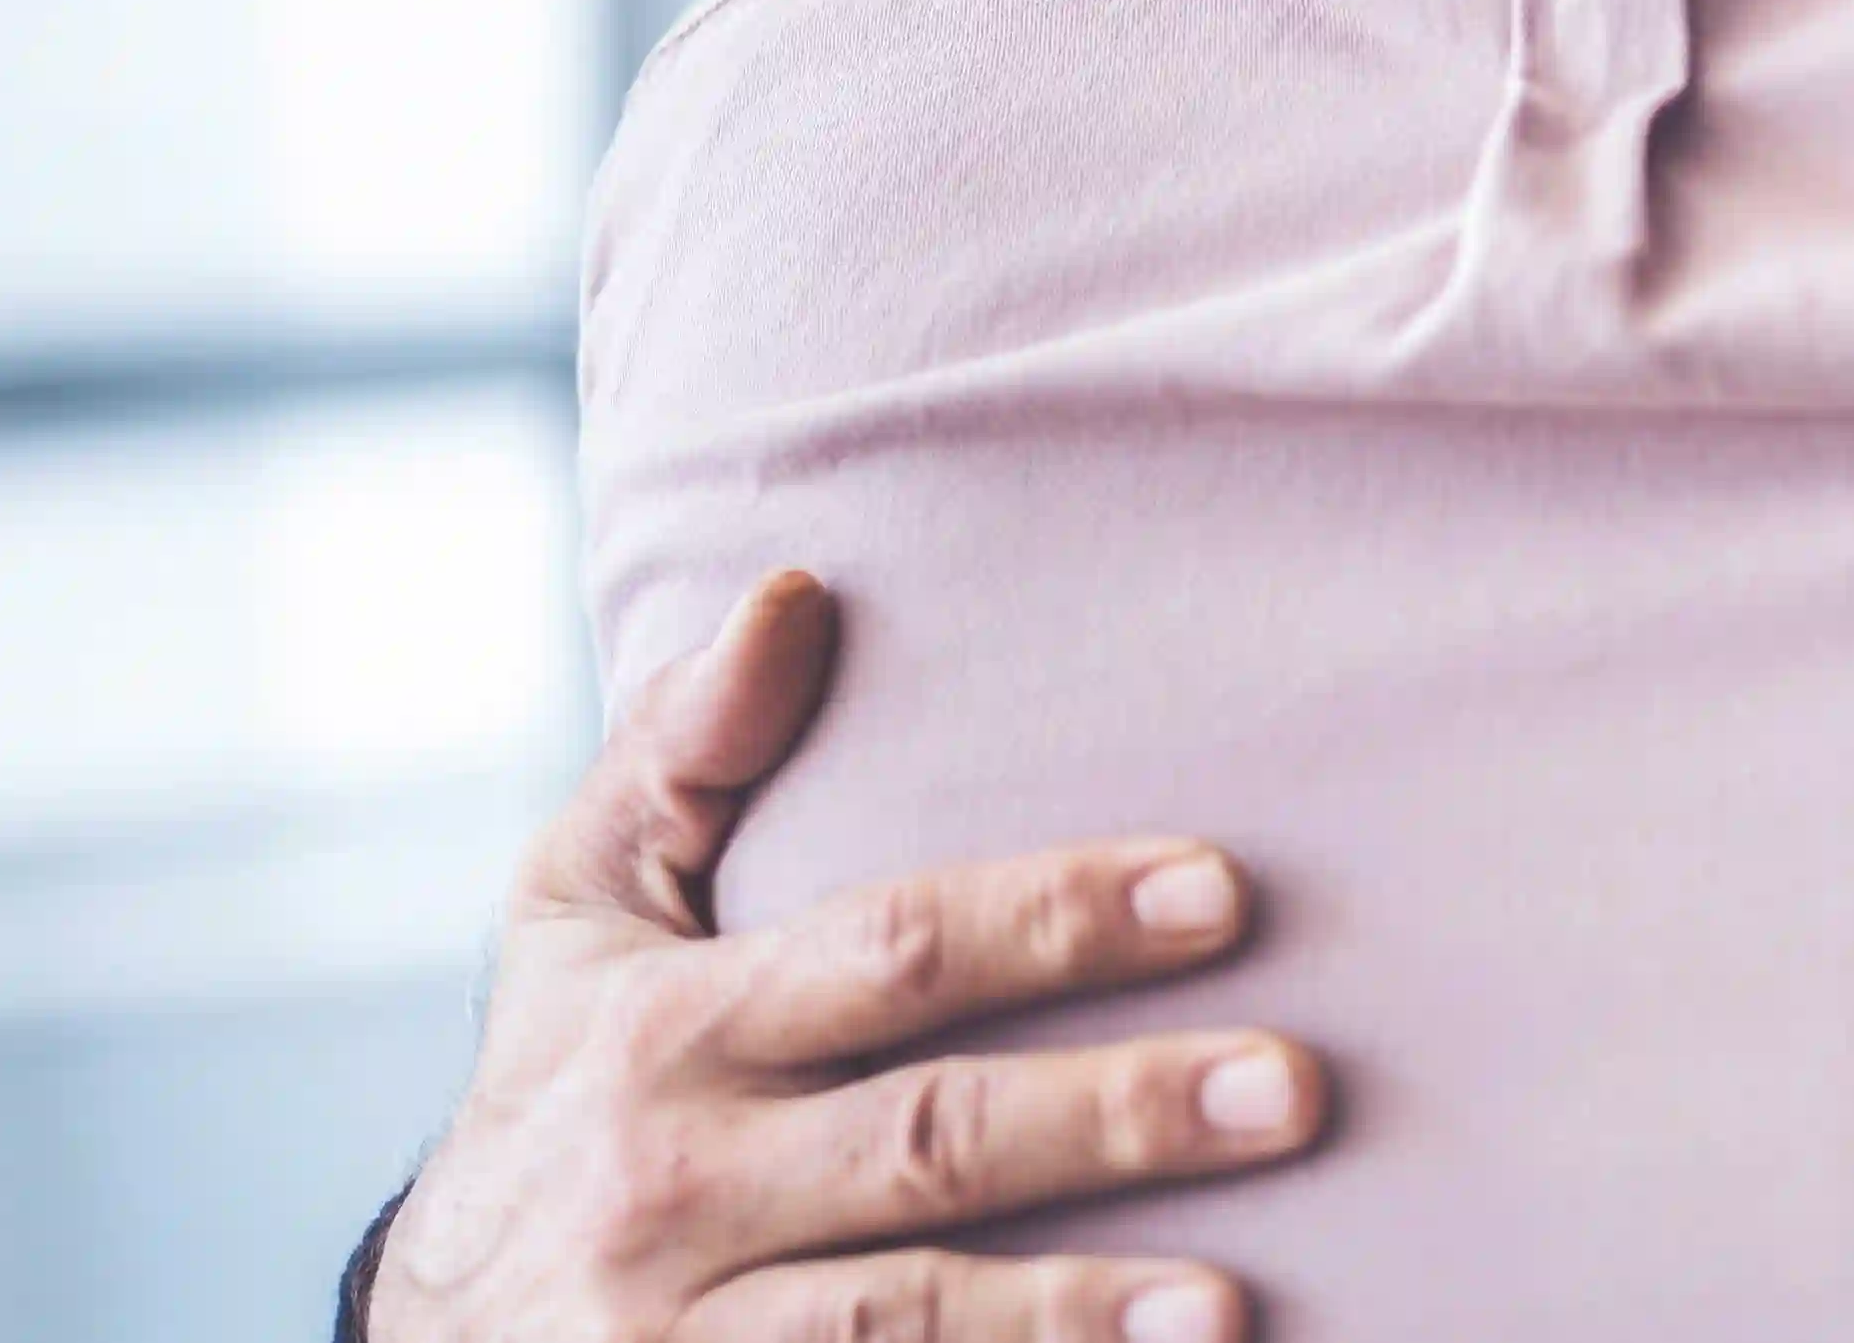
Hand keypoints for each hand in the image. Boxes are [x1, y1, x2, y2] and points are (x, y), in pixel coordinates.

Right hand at [373, 572, 1326, 1342]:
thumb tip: (797, 588)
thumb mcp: (577, 918)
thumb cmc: (556, 1090)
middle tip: (1297, 1088)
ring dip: (1070, 1314)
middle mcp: (674, 1185)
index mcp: (667, 1029)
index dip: (1058, 918)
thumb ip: (680, 754)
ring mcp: (683, 1341)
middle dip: (1117, 1115)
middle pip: (930, 1141)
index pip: (895, 952)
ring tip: (1233, 1302)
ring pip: (900, 1322)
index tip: (1225, 890)